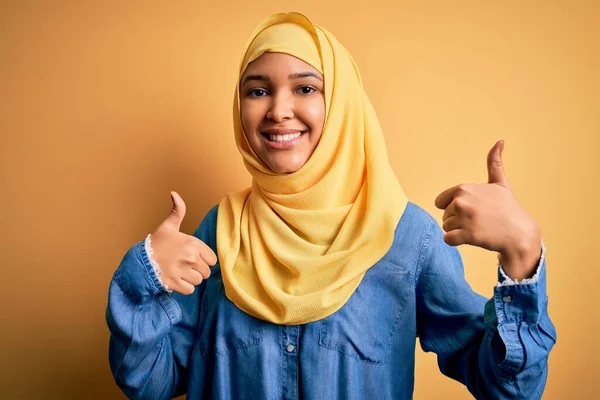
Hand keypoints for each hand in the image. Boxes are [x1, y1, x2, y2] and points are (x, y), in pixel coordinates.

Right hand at [150, 191, 216, 294]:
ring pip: (198, 281)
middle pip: (206, 272)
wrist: (139, 260)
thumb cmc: (157, 243)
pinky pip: (190, 290)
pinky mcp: (175, 283)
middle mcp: (190, 258)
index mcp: (193, 244)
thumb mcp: (168, 226)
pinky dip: (184, 288)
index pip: (212, 260)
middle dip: (197, 271)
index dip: (203, 260)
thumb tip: (174, 193)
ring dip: (191, 279)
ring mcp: (182, 271)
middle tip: (185, 266)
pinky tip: (176, 281)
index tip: (193, 258)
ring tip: (180, 272)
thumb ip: (177, 211)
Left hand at [434, 140, 541, 279]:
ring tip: (478, 229)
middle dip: (457, 220)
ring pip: (446, 228)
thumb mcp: (500, 183)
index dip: (453, 207)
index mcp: (464, 189)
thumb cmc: (508, 208)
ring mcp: (465, 219)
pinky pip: (448, 239)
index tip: (472, 209)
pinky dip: (456, 241)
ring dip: (458, 231)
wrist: (520, 233)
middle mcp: (462, 202)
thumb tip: (500, 141)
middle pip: (444, 216)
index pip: (440, 202)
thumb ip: (494, 163)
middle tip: (478, 221)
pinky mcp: (468, 235)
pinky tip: (472, 238)